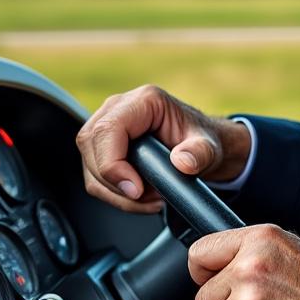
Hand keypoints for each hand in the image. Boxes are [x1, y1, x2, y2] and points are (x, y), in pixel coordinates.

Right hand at [76, 84, 252, 212]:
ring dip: (116, 193)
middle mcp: (118, 108)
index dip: (113, 163)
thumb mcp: (210, 147)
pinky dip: (115, 195)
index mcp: (144, 101)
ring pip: (89, 166)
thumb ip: (201, 154)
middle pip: (91, 147)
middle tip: (148, 197)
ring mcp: (105, 126)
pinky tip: (141, 197)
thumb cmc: (200, 140)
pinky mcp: (101, 147)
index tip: (135, 189)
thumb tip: (183, 162)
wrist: (198, 146)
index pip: (108, 129)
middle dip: (115, 183)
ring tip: (150, 198)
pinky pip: (95, 176)